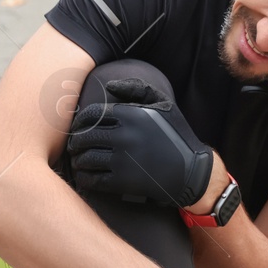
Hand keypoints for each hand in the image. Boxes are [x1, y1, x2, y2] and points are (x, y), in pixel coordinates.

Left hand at [67, 78, 212, 208]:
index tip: (79, 129)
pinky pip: (94, 179)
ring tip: (79, 162)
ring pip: (86, 159)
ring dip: (78, 161)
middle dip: (76, 143)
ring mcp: (123, 159)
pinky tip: (85, 177)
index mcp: (130, 114)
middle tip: (74, 148)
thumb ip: (136, 89)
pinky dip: (85, 179)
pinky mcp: (123, 181)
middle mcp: (124, 135)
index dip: (80, 123)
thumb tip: (109, 86)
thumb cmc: (176, 136)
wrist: (193, 172)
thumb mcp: (163, 105)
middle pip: (85, 138)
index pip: (91, 116)